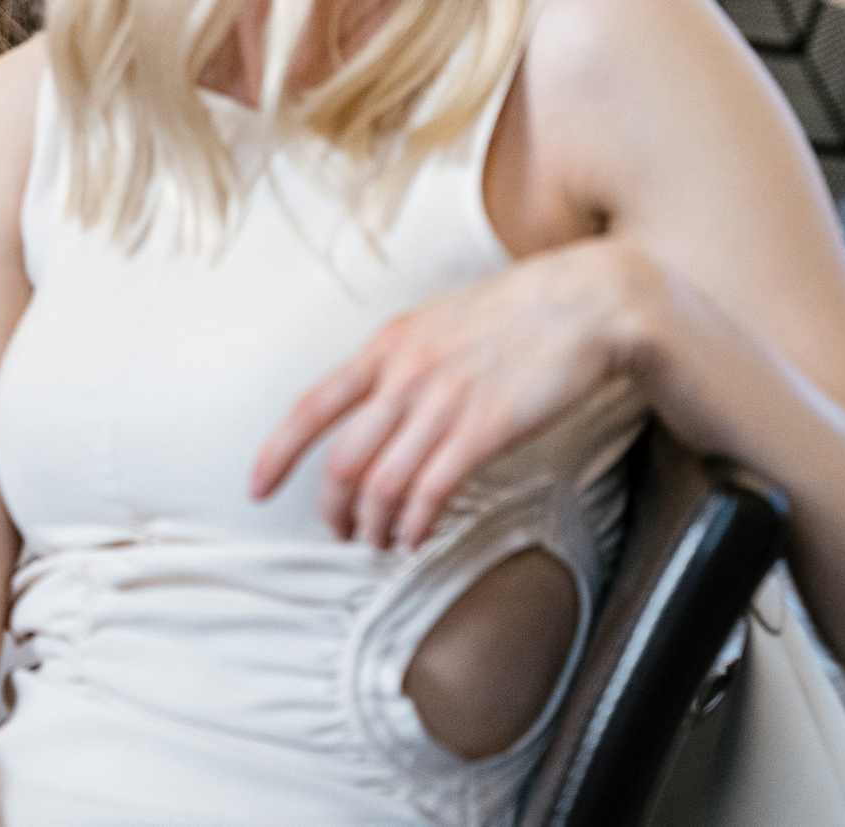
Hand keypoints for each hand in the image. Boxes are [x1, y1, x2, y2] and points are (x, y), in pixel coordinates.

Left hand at [249, 240, 661, 549]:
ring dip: (374, 526)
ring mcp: (445, 400)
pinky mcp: (487, 427)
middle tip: (340, 532)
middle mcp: (405, 374)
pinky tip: (416, 537)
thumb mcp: (436, 323)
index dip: (278, 453)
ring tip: (380, 542)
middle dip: (333, 509)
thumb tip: (369, 408)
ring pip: (382, 483)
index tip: (258, 488)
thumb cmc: (515, 315)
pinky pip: (432, 489)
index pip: (312, 406)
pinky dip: (415, 523)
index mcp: (387, 346)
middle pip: (343, 459)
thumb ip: (399, 363)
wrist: (586, 302)